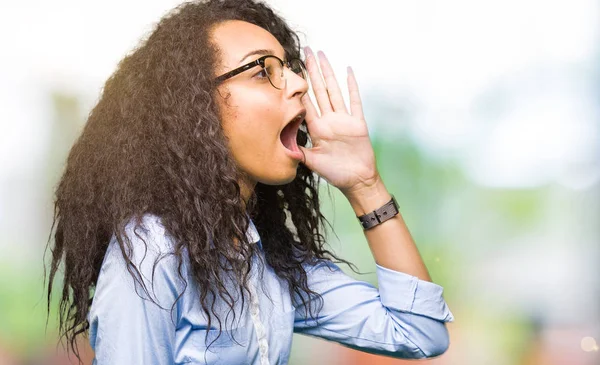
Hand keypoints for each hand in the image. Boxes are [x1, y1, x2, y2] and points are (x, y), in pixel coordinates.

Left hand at [299, 47, 379, 194]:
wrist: (357, 181)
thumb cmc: (335, 173)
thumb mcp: (311, 162)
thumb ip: (298, 152)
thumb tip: (280, 147)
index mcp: (316, 128)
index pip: (305, 103)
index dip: (298, 87)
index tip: (291, 70)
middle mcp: (328, 120)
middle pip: (319, 90)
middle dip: (311, 71)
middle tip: (305, 51)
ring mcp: (343, 119)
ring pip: (334, 90)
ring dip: (327, 72)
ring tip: (321, 54)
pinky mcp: (357, 122)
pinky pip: (354, 101)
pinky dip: (352, 86)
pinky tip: (348, 71)